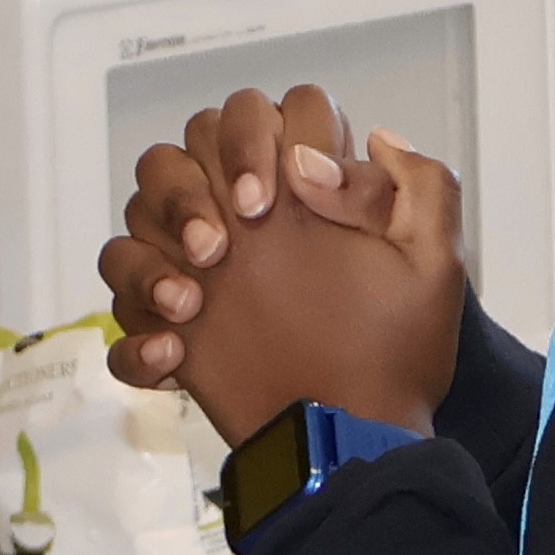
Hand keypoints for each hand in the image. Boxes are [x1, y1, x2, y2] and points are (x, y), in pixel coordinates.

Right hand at [102, 84, 465, 426]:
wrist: (359, 437)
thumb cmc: (400, 352)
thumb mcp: (435, 265)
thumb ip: (420, 187)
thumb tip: (369, 140)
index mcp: (300, 195)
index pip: (258, 116)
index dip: (258, 139)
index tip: (277, 195)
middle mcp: (242, 223)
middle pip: (176, 156)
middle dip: (188, 191)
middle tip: (223, 247)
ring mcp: (201, 275)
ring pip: (134, 223)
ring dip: (152, 256)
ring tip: (193, 302)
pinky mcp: (174, 334)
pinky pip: (120, 318)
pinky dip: (134, 337)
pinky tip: (175, 360)